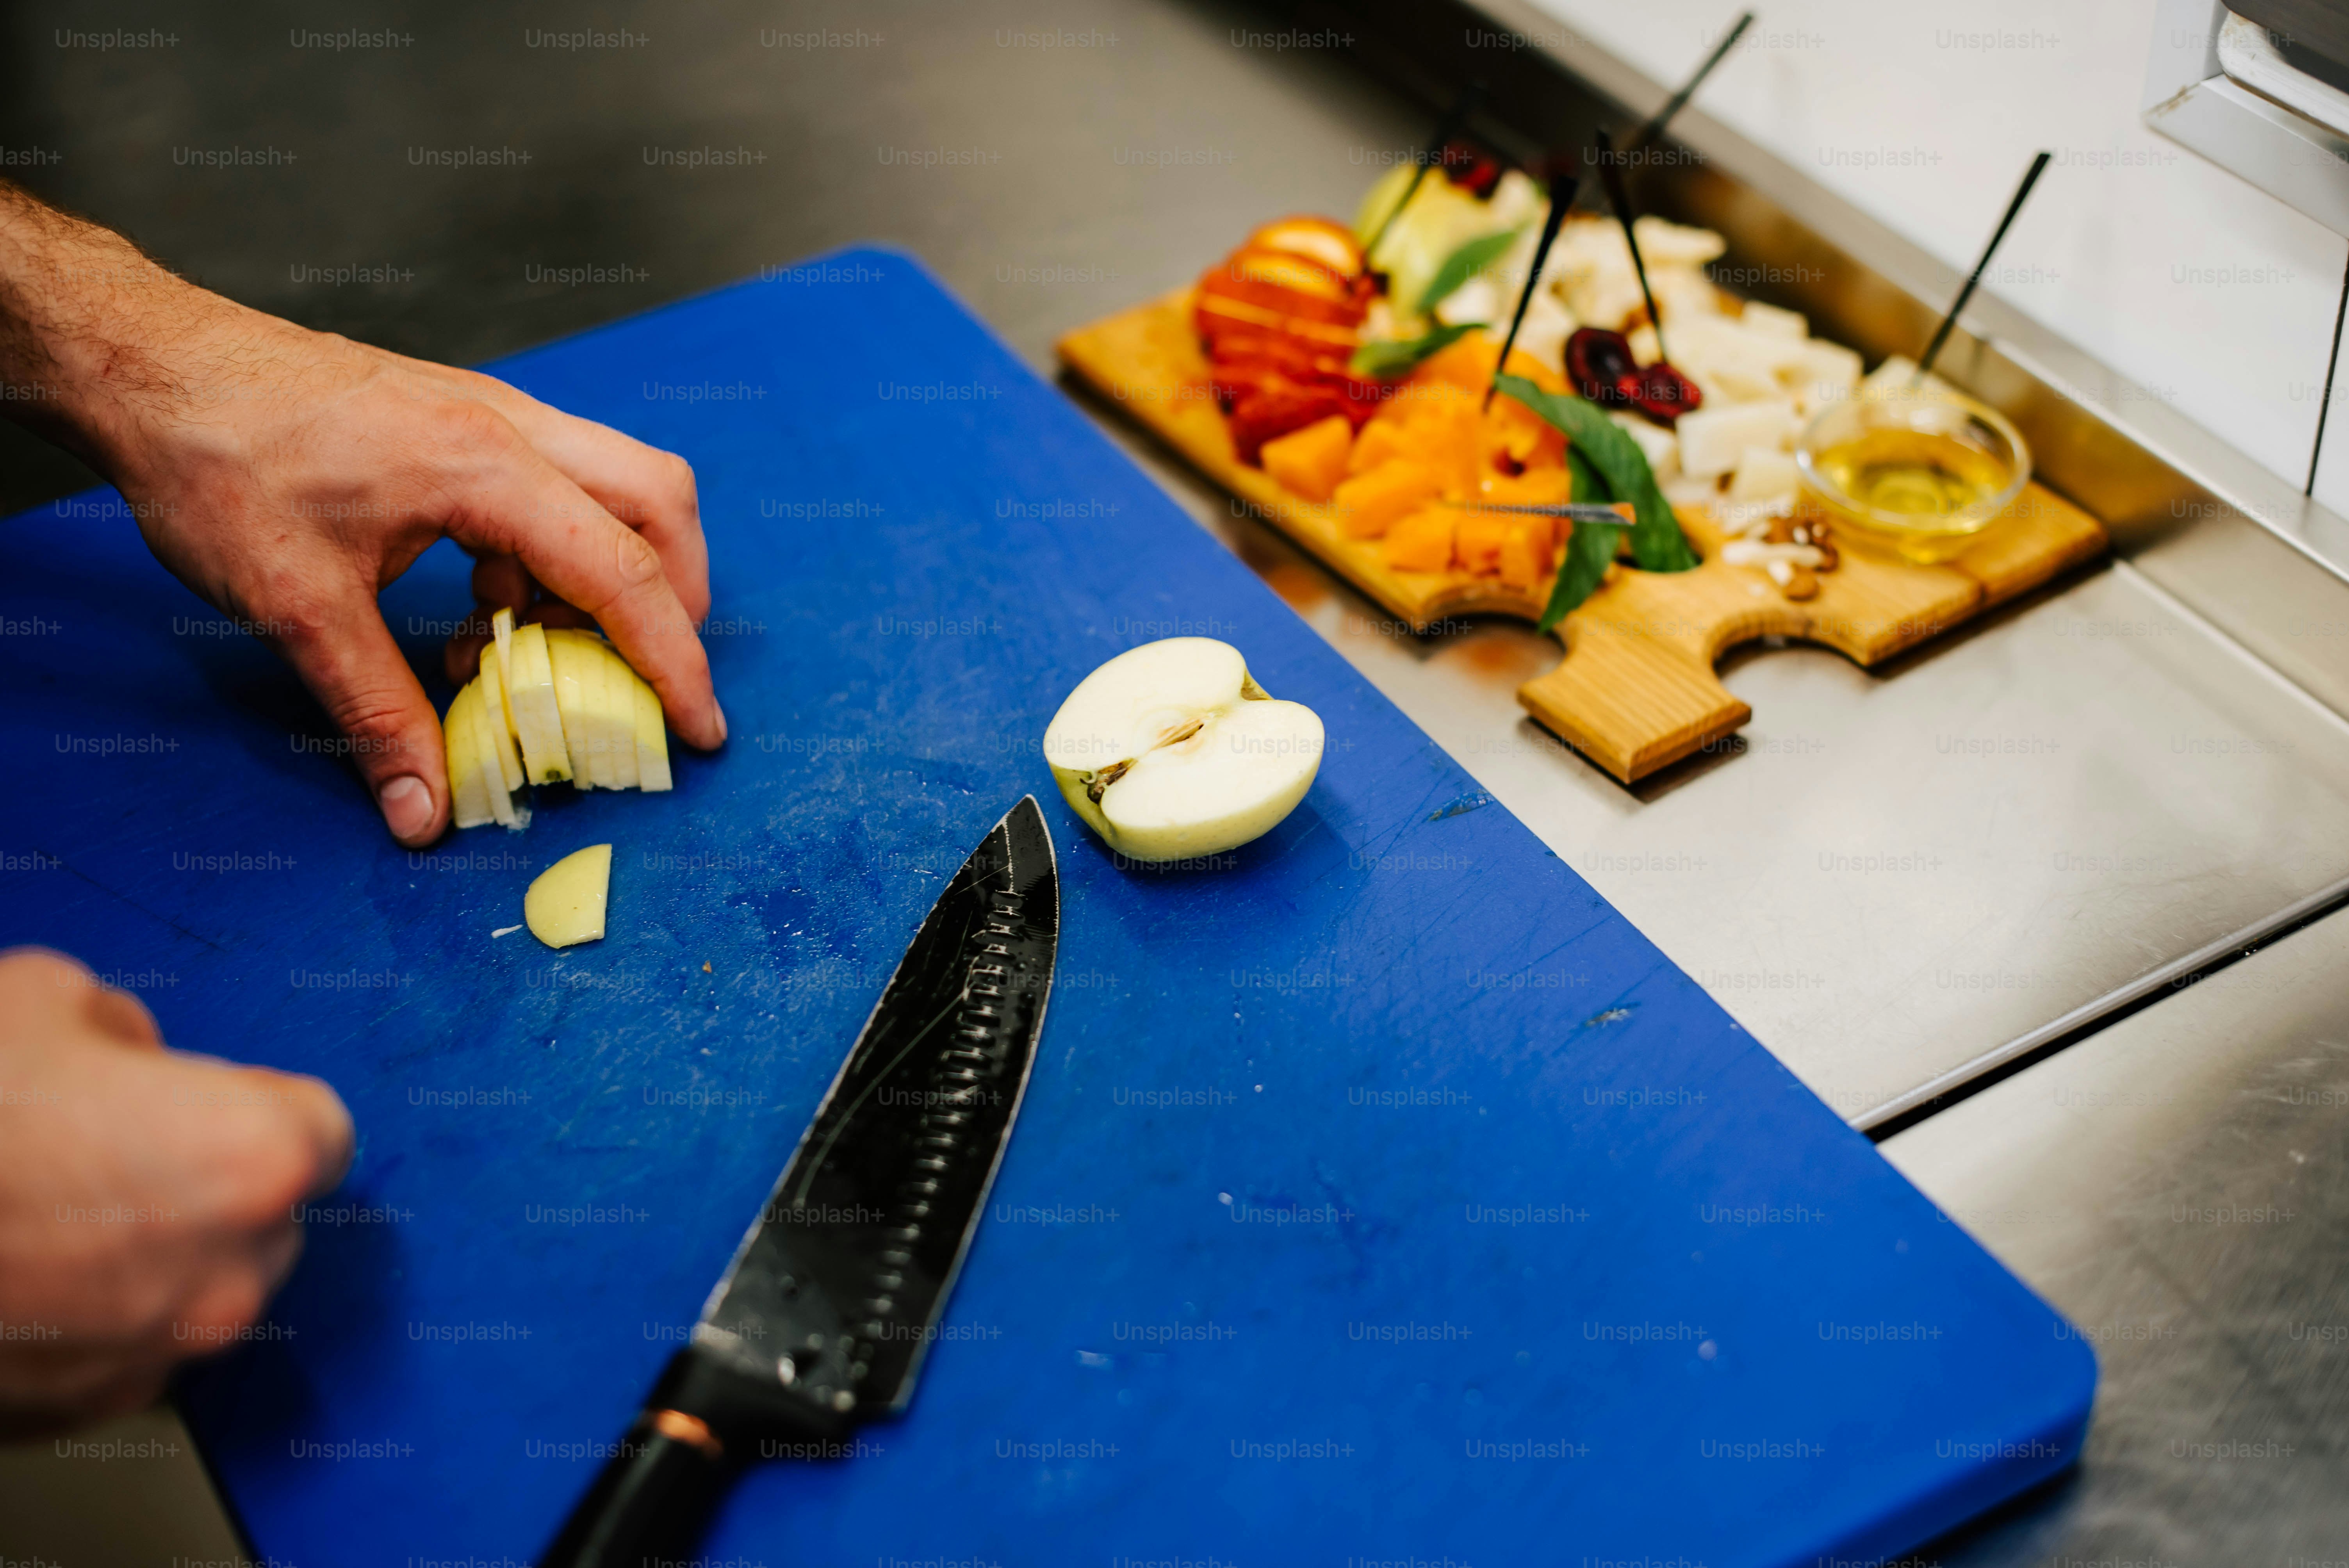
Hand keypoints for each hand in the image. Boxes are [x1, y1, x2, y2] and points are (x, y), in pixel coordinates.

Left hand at [0, 182, 723, 845]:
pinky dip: (552, 555)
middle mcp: (507, 426)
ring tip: (533, 646)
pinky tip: (485, 605)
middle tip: (644, 675)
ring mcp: (490, 414)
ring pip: (616, 486)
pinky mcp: (464, 420)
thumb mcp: (295, 605)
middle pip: (660, 502)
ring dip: (607, 575)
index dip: (674, 659)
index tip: (700, 728)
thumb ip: (375, 709)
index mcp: (481, 466)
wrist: (148, 364)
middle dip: (675, 598)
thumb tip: (422, 811)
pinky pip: (557, 486)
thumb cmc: (214, 462)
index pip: (620, 570)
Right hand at [0, 950, 354, 1437]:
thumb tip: (134, 1057)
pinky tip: (27, 1270)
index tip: (216, 1101)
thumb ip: (128, 1035)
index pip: (321, 1129)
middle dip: (207, 1184)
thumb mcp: (50, 1002)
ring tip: (54, 1211)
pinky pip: (128, 1343)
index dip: (259, 1106)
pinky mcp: (91, 1403)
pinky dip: (93, 1312)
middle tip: (115, 1153)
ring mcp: (160, 1349)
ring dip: (152, 1253)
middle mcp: (231, 1270)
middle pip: (265, 1216)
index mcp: (253, 1158)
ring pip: (196, 1285)